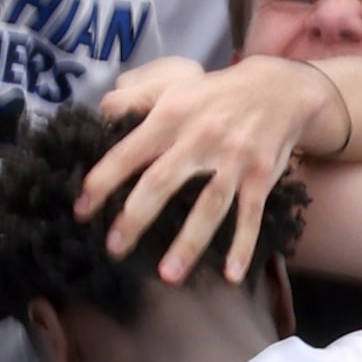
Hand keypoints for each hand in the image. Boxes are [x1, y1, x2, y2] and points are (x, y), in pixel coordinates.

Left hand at [79, 57, 338, 283]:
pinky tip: (231, 274)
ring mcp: (234, 158)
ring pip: (209, 205)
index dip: (103, 181)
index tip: (82, 211)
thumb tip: (99, 117)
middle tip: (114, 248)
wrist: (279, 89)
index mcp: (172, 116)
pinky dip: (243, 245)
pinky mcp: (261, 175)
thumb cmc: (213, 95)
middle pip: (163, 181)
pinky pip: (251, 214)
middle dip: (136, 217)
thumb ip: (133, 100)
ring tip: (167, 276)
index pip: (129, 152)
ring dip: (189, 243)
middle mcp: (201, 137)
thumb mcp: (173, 85)